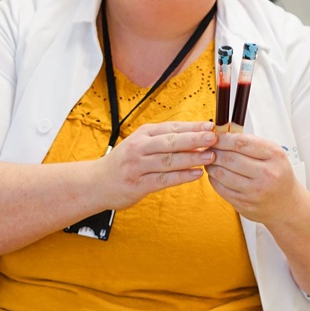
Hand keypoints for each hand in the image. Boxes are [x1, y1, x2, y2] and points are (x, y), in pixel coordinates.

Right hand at [97, 121, 217, 209]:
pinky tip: (197, 174)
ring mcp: (137, 166)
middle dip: (194, 139)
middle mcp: (139, 147)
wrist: (95, 183)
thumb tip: (198, 134)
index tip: (211, 126)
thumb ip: (166, 139)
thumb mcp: (142, 143)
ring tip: (210, 156)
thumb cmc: (126, 161)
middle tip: (213, 138)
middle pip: (171, 142)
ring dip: (191, 158)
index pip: (172, 128)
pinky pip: (163, 179)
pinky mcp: (137, 184)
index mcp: (144, 133)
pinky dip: (181, 177)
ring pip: (169, 161)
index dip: (192, 127)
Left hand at [205, 133, 299, 223]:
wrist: (287, 203)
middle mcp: (266, 174)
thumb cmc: (278, 174)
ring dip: (212, 165)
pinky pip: (221, 189)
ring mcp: (255, 191)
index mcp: (274, 156)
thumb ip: (251, 143)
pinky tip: (215, 174)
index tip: (215, 136)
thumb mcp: (273, 153)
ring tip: (210, 161)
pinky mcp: (245, 204)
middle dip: (214, 151)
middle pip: (230, 158)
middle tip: (208, 148)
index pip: (241, 143)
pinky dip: (214, 179)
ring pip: (222, 174)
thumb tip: (225, 132)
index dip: (223, 138)